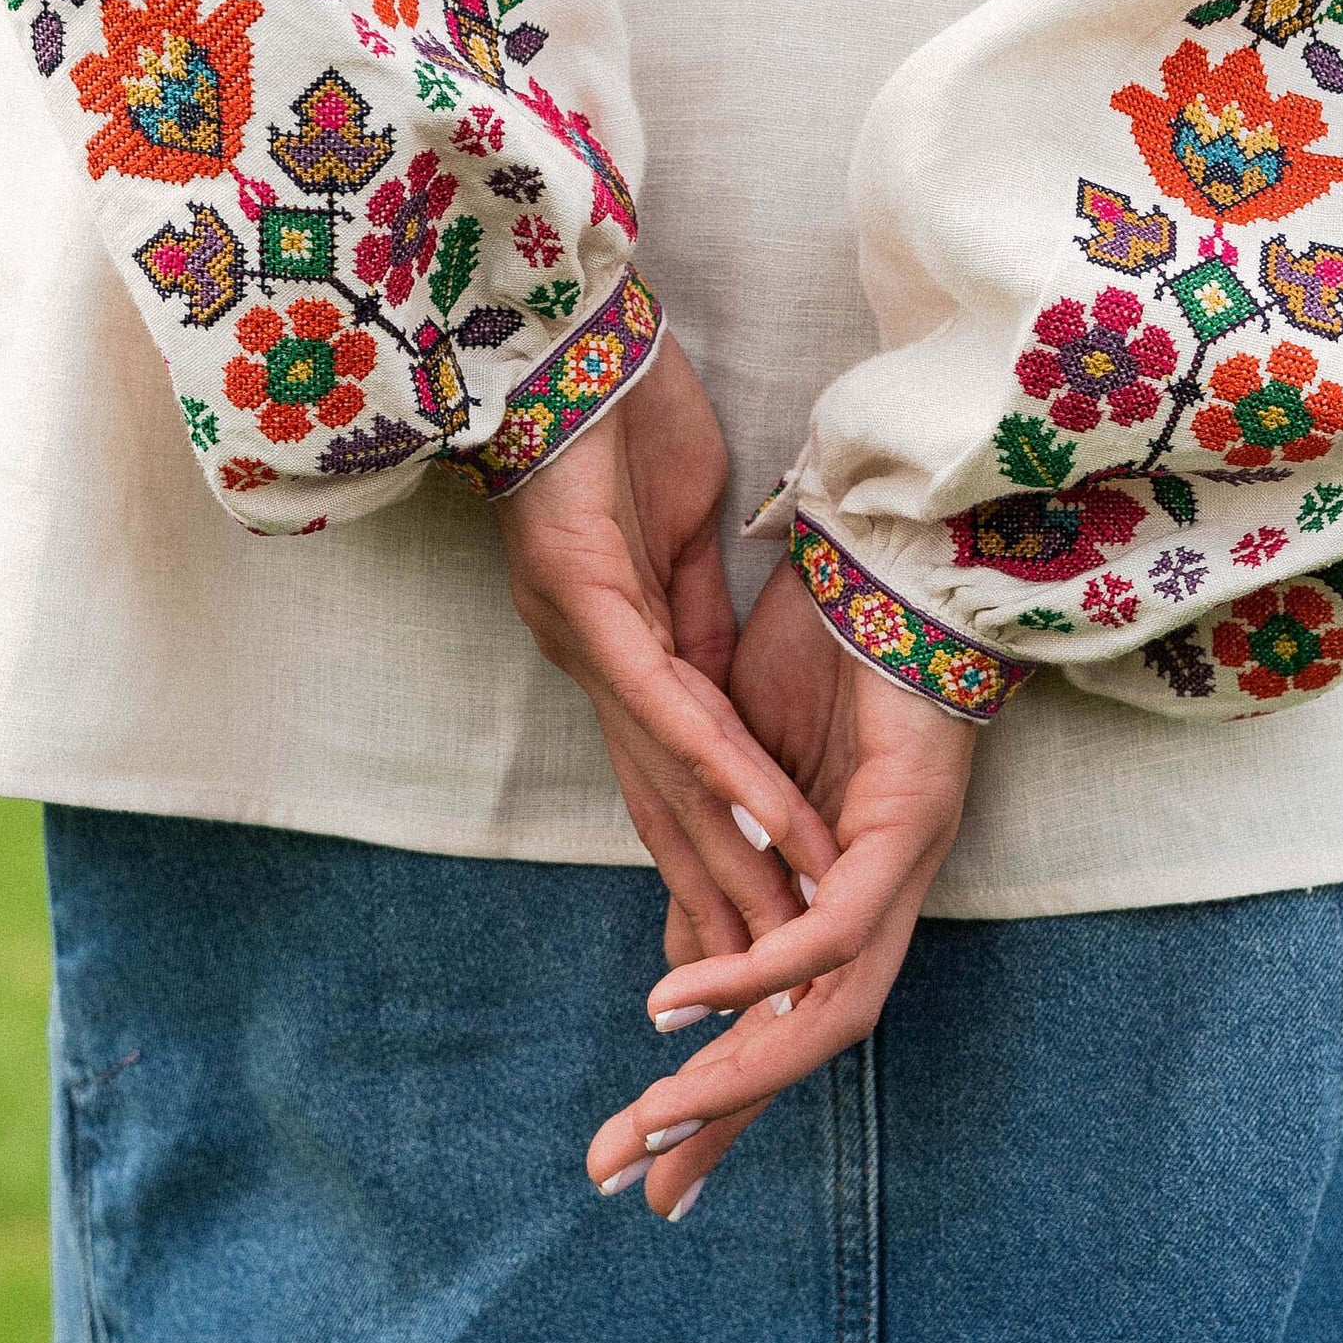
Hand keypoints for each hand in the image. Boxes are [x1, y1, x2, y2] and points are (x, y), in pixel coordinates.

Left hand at [499, 340, 835, 964]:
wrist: (553, 319)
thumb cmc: (617, 414)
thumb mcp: (670, 539)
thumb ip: (690, 623)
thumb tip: (720, 692)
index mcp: (613, 653)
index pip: (676, 787)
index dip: (724, 873)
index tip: (773, 957)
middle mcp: (590, 663)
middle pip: (666, 815)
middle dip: (724, 920)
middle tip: (771, 1023)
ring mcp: (580, 633)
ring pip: (667, 780)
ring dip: (736, 869)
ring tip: (788, 951)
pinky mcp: (583, 593)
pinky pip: (665, 702)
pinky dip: (722, 772)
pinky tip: (771, 830)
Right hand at [585, 551, 975, 1216]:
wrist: (883, 555)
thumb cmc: (819, 652)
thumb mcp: (733, 778)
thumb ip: (712, 869)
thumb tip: (670, 947)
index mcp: (833, 894)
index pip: (770, 1025)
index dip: (708, 1099)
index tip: (629, 1163)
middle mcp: (877, 901)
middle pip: (800, 1047)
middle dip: (712, 1119)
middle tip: (625, 1180)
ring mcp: (900, 871)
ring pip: (825, 1016)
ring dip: (734, 1072)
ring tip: (650, 1115)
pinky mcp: (904, 830)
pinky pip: (829, 932)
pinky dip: (755, 973)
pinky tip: (679, 1002)